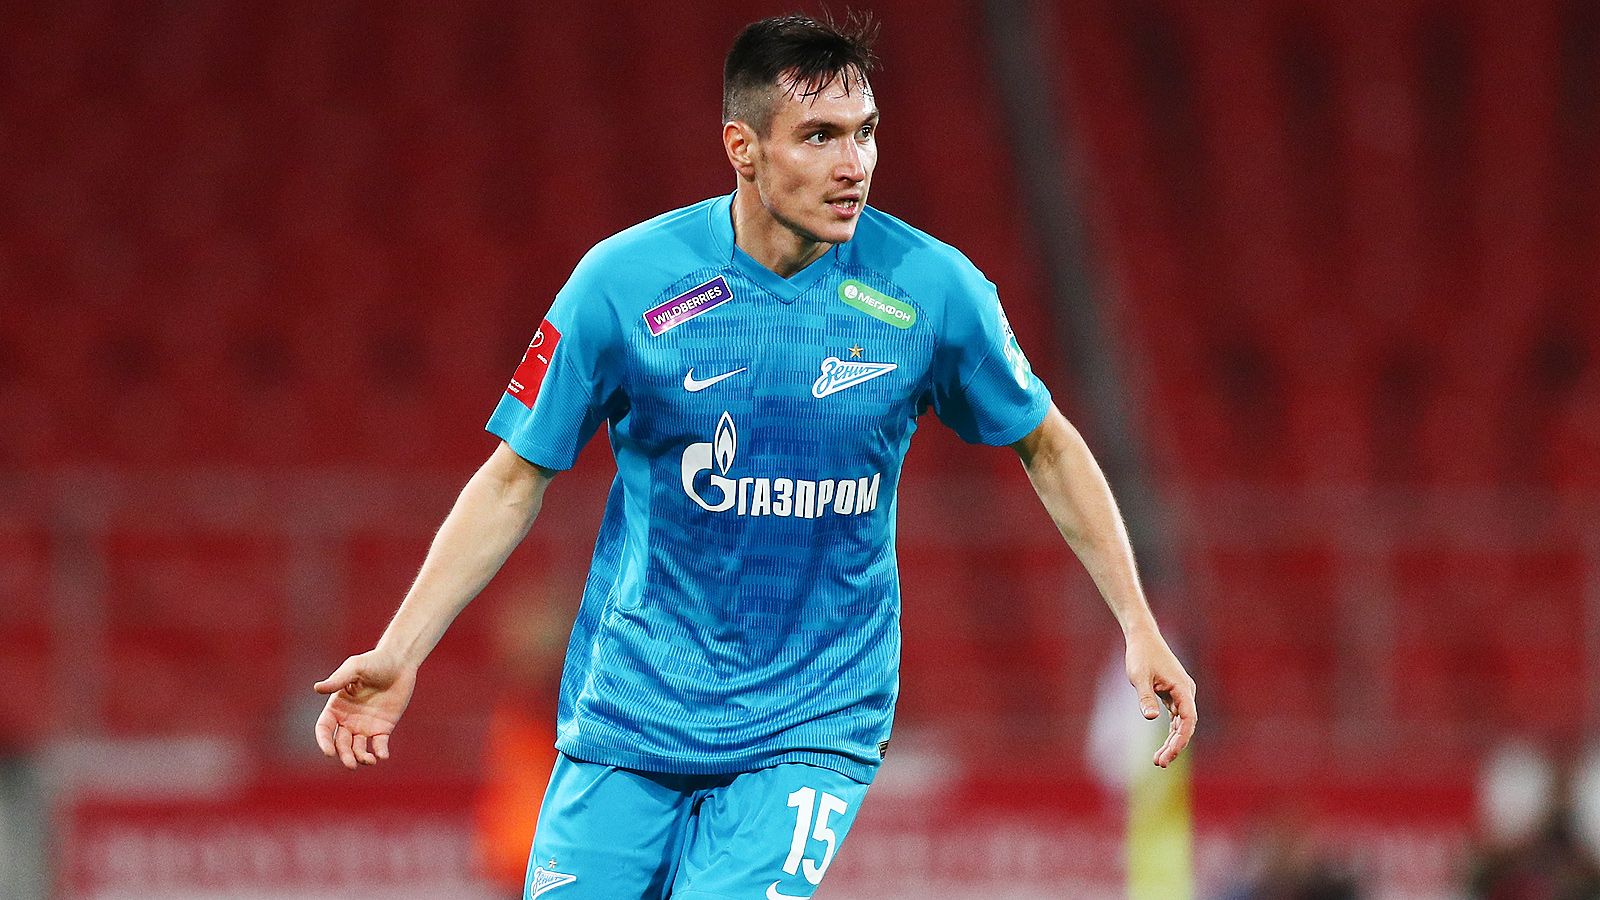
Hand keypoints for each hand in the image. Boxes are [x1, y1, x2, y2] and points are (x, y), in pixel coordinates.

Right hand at [314, 649, 416, 769]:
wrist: (400, 662)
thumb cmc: (375, 661)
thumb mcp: (355, 667)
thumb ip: (338, 679)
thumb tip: (317, 688)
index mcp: (336, 707)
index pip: (324, 728)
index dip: (324, 741)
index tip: (329, 752)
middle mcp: (348, 720)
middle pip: (341, 743)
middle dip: (344, 755)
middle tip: (352, 764)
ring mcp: (365, 726)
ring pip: (358, 749)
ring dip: (361, 758)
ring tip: (369, 761)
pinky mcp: (383, 728)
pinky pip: (379, 745)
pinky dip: (380, 752)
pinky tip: (382, 755)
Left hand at [1125, 628, 1196, 767]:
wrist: (1143, 639)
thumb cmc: (1141, 655)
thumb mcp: (1139, 676)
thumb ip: (1145, 696)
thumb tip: (1150, 717)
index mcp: (1183, 688)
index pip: (1188, 719)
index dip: (1181, 739)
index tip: (1170, 753)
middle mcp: (1186, 693)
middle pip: (1186, 725)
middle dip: (1175, 746)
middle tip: (1160, 763)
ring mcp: (1181, 694)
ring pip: (1181, 724)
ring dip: (1172, 742)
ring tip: (1159, 761)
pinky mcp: (1174, 695)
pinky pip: (1176, 718)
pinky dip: (1170, 732)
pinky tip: (1163, 747)